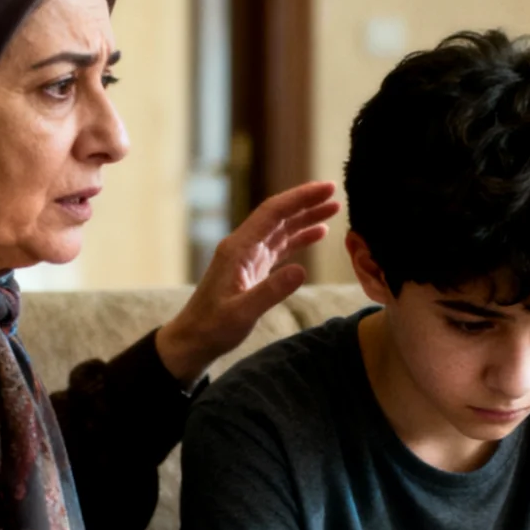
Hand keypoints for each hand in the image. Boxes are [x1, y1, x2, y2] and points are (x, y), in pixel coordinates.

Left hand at [156, 182, 340, 383]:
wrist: (194, 340)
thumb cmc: (213, 327)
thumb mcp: (242, 313)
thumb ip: (271, 292)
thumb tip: (302, 270)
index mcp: (238, 249)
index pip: (273, 213)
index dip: (300, 198)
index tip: (326, 189)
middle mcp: (243, 247)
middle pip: (278, 216)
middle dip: (306, 203)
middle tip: (335, 193)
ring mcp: (247, 257)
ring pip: (280, 229)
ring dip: (305, 218)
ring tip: (333, 210)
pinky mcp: (252, 269)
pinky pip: (279, 246)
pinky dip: (298, 238)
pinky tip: (316, 234)